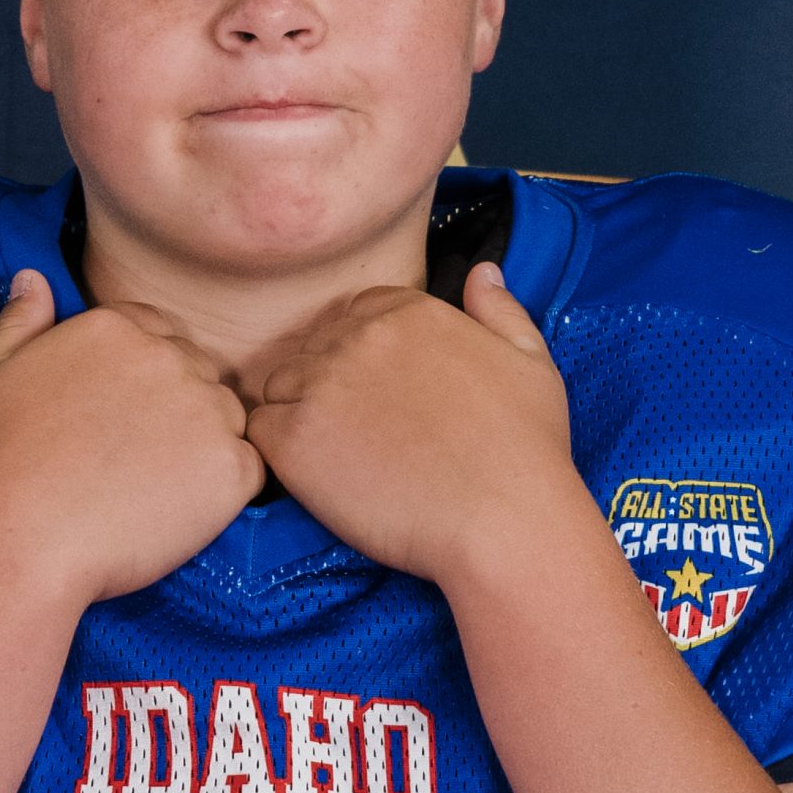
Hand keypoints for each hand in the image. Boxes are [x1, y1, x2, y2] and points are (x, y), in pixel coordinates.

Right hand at [0, 271, 263, 603]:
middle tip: (130, 461)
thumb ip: (21, 321)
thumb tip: (33, 278)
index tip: (116, 419)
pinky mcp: (230, 467)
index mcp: (116, 327)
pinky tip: (178, 511)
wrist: (21, 539)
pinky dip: (224, 490)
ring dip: (202, 447)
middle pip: (197, 373)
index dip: (140, 380)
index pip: (156, 334)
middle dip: (174, 410)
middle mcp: (168, 357)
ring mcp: (205, 410)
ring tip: (150, 489)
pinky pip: (249, 470)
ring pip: (227, 419)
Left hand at [244, 263, 587, 587]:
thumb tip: (483, 271)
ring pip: (280, 388)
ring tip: (343, 461)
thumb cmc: (526, 449)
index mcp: (407, 310)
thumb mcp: (532, 362)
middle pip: (312, 350)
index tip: (384, 400)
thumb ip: (499, 310)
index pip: (354, 315)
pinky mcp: (294, 440)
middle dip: (330, 387)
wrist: (504, 520)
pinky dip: (280, 454)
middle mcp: (357, 337)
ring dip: (300, 418)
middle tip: (365, 439)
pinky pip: (261, 432)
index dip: (363, 358)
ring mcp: (320, 386)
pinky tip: (322, 479)